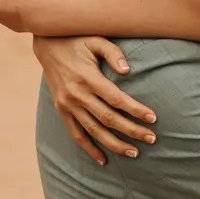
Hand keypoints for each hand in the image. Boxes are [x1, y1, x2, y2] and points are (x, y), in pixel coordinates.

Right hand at [32, 35, 157, 164]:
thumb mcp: (96, 39)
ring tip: (134, 152)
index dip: (136, 110)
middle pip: (108, 119)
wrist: (46, 43)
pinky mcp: (61, 109)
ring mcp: (67, 104)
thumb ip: (113, 53)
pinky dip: (89, 148)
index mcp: (88, 77)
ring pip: (94, 130)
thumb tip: (128, 71)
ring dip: (114, 144)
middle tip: (152, 139)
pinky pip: (76, 133)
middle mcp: (77, 94)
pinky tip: (103, 159)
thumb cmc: (77, 39)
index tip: (153, 118)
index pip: (117, 99)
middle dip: (131, 130)